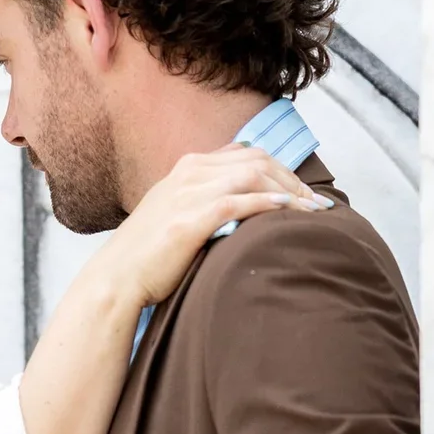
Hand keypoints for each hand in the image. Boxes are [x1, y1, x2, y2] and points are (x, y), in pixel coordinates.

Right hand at [105, 146, 328, 310]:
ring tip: (314, 211)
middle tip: (317, 202)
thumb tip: (237, 212)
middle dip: (292, 179)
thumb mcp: (172, 217)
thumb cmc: (146, 257)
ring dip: (290, 192)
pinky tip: (290, 213)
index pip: (244, 155)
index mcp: (185, 169)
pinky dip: (270, 204)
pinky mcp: (192, 218)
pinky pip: (241, 201)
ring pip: (254, 176)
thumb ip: (201, 204)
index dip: (279, 169)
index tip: (300, 191)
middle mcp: (189, 173)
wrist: (116, 279)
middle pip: (256, 160)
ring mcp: (189, 192)